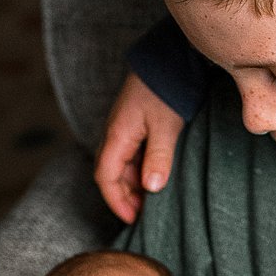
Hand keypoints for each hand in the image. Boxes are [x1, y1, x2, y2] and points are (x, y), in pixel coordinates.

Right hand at [93, 71, 183, 223]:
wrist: (169, 56)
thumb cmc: (166, 88)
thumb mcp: (165, 126)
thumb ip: (158, 157)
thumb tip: (152, 188)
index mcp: (117, 135)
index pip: (106, 177)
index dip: (117, 201)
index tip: (133, 219)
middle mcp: (116, 133)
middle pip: (112, 173)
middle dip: (125, 196)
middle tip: (145, 214)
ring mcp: (125, 128)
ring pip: (122, 164)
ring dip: (134, 183)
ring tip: (153, 199)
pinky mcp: (136, 123)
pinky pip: (132, 154)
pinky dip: (140, 170)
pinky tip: (155, 176)